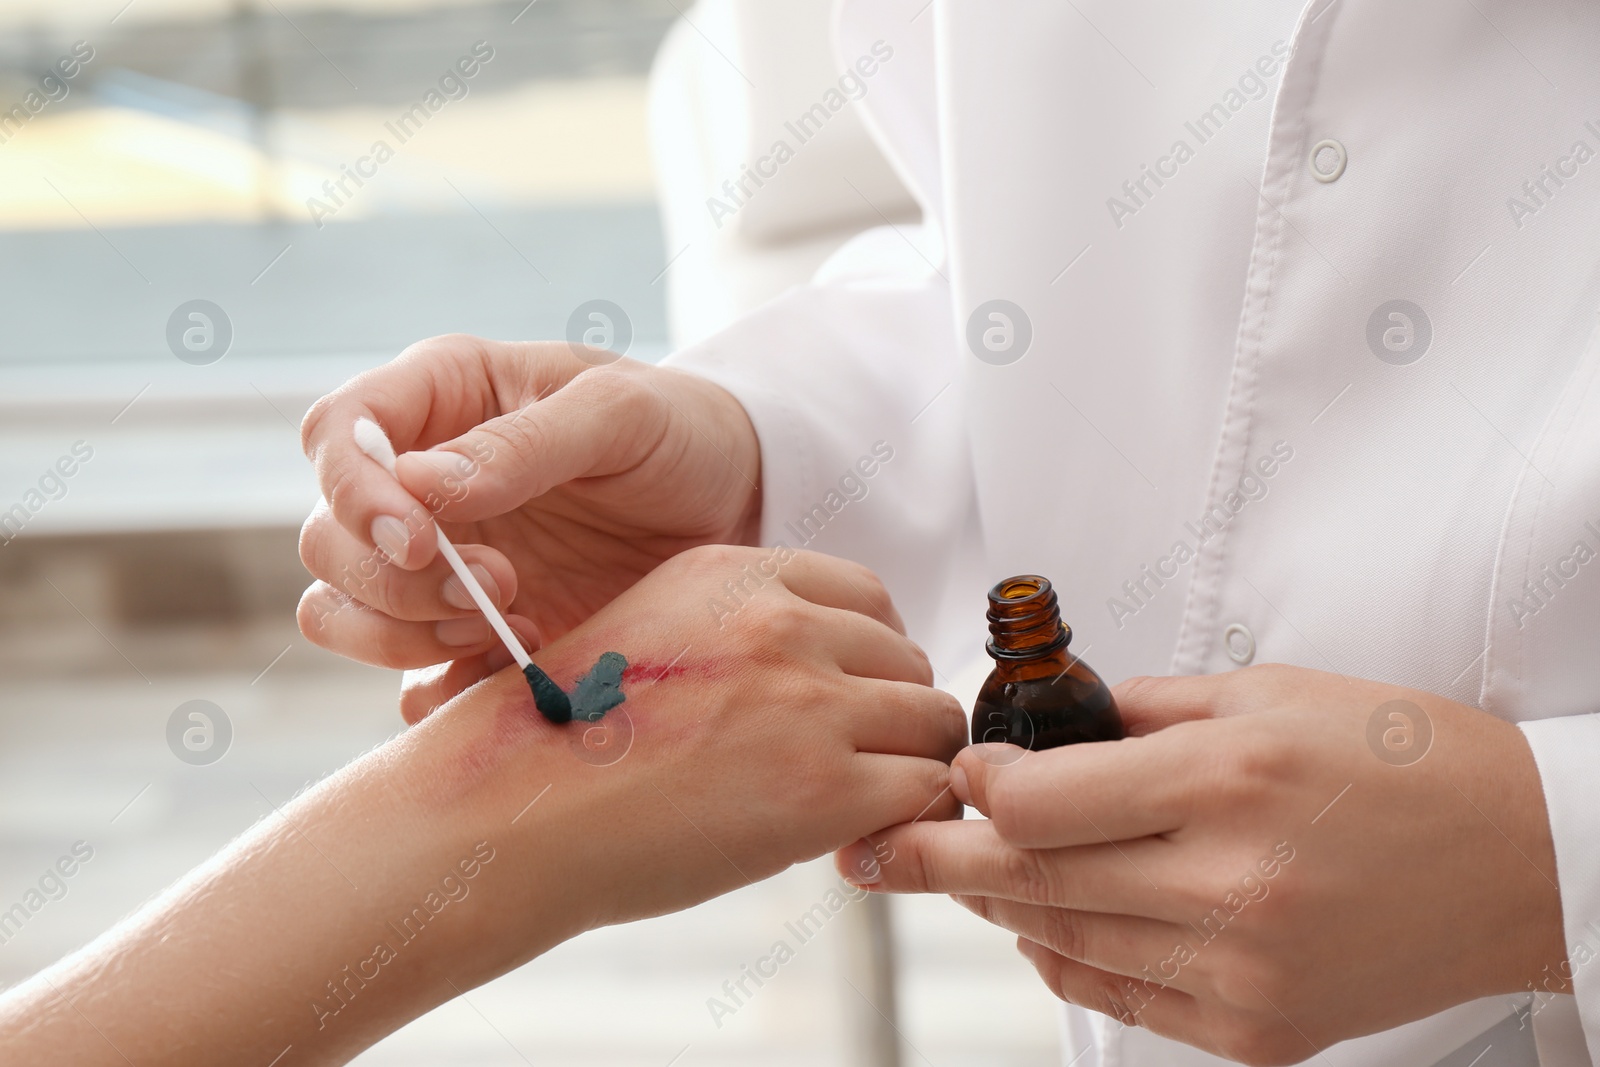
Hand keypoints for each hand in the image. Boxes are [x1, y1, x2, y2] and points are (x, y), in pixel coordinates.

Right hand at [295, 336, 761, 720]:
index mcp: (441, 398)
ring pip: (341, 612)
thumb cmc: (679, 432)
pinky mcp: (467, 633)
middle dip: (395, 579)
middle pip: (328, 540)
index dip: (353, 492)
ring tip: (510, 625)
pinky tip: (520, 668)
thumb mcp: (620, 415)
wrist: (736, 508)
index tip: (419, 540)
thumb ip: (524, 444)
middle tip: (502, 585)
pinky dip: (441, 689)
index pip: (336, 434)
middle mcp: (417, 482)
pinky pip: (407, 678)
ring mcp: (436, 563)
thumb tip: (418, 486)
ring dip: (404, 635)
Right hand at [438, 543, 962, 934]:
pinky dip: (907, 819)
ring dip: (907, 763)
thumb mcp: (645, 633)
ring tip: (857, 805)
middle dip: (888, 711)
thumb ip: (733, 629)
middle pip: (906, 657)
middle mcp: (778, 621)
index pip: (867, 597)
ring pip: (932, 720)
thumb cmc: (559, 746)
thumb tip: (820, 666)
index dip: (869, 656)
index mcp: (731, 574)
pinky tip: (855, 840)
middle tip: (849, 764)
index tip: (846, 701)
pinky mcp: (820, 786)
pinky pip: (924, 789)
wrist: (502, 822)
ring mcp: (805, 700)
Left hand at [835, 664, 1566, 1064]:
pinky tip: (1050, 926)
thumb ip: (1146, 711)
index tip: (959, 771)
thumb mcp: (1267, 694)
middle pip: (1026, 879)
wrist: (1518, 862)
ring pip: (1062, 943)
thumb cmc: (1402, 762)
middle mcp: (1227, 882)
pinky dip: (1069, 960)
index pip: (1035, 801)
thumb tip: (1050, 730)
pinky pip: (1121, 999)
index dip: (973, 786)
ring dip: (1000, 907)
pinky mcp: (1256, 1030)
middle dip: (939, 858)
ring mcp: (1241, 969)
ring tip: (970, 874)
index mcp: (1225, 779)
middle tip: (885, 845)